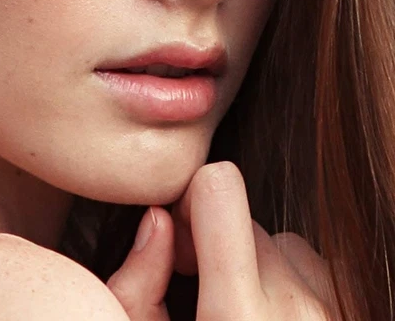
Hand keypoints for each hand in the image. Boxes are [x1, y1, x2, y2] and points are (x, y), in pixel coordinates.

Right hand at [106, 161, 335, 319]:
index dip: (194, 197)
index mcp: (237, 317)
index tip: (184, 233)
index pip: (219, 186)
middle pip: (246, 220)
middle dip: (221, 246)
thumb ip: (137, 287)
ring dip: (263, 269)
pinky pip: (319, 270)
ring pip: (285, 245)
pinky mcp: (356, 311)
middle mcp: (294, 310)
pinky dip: (297, 288)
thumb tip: (157, 219)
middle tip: (206, 293)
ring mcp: (333, 312)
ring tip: (247, 314)